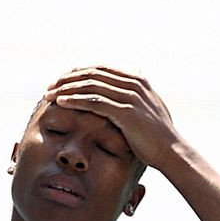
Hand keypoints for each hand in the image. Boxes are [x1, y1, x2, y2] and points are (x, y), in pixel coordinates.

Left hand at [43, 66, 182, 167]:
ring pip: (90, 86)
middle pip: (93, 74)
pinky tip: (61, 103)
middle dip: (68, 79)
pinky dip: (74, 100)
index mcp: (137, 79)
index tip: (62, 79)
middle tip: (50, 86)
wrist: (170, 151)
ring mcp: (130, 96)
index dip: (79, 72)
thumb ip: (134, 97)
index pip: (101, 69)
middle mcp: (133, 83)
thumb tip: (123, 93)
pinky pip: (93, 102)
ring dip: (66, 89)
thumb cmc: (157, 136)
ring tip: (50, 94)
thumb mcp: (147, 109)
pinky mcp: (125, 112)